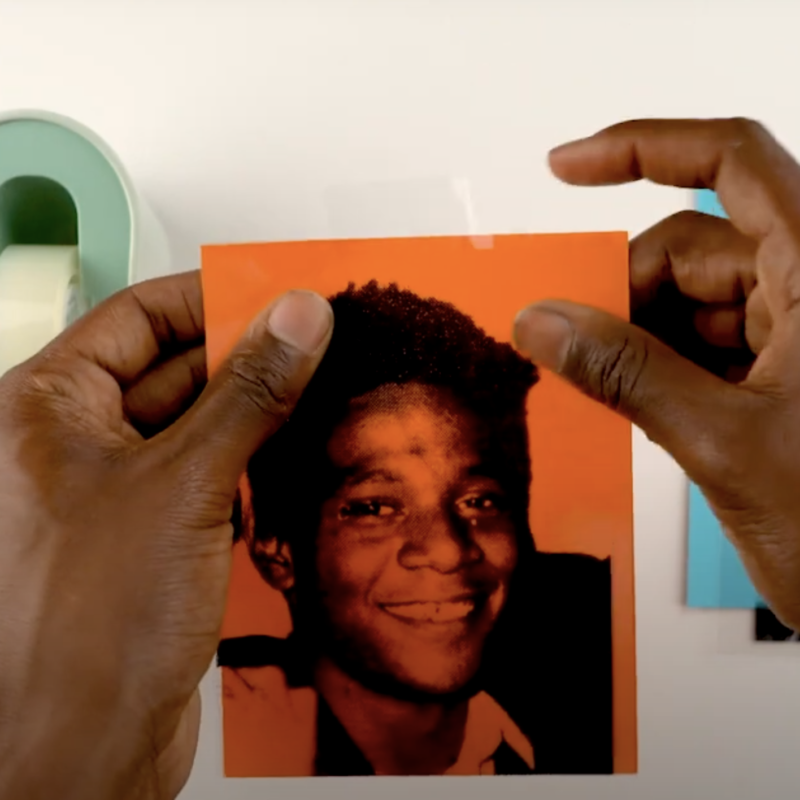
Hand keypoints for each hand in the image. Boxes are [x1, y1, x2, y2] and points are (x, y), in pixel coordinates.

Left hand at [0, 272, 332, 798]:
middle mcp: (75, 444)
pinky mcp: (151, 534)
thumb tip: (296, 319)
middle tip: (317, 343)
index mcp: (48, 408)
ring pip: (196, 424)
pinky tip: (292, 459)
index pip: (139, 317)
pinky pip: (207, 474)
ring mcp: (115, 491)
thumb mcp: (185, 482)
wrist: (86, 748)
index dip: (211, 297)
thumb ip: (247, 393)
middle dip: (244, 356)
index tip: (277, 293)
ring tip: (318, 393)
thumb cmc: (88, 626)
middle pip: (172, 368)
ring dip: (254, 412)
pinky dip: (249, 462)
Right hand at [514, 118, 799, 628]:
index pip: (730, 166)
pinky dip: (655, 366)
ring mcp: (798, 333)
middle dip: (620, 289)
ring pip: (689, 302)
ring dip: (633, 337)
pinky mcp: (782, 375)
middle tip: (564, 336)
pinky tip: (631, 401)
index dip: (641, 149)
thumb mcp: (725, 444)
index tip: (565, 167)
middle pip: (691, 248)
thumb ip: (626, 375)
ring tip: (597, 384)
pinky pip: (699, 345)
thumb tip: (544, 323)